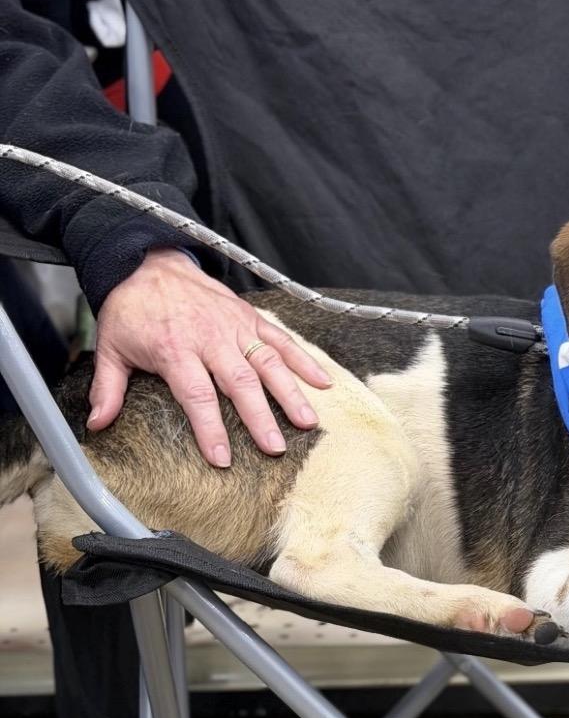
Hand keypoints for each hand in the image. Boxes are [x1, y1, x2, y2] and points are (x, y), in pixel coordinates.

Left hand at [90, 248, 332, 466]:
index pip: (197, 395)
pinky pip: (281, 339)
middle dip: (261, 418)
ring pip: (268, 362)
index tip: (223, 458)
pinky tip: (322, 382)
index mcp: (175, 349)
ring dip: (291, 393)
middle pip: (240, 383)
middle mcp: (210, 338)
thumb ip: (108, 388)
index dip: (211, 429)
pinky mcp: (250, 317)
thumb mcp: (111, 346)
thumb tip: (98, 425)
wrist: (146, 259)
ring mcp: (235, 326)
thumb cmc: (131, 307)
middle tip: (276, 448)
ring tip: (308, 422)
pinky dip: (303, 359)